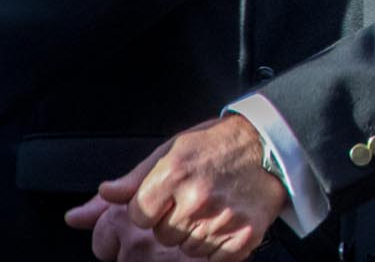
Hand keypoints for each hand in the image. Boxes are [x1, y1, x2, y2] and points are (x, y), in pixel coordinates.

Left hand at [84, 116, 283, 261]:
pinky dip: (219, 246)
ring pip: (187, 249)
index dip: (152, 208)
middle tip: (197, 198)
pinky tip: (227, 221)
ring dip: (197, 234)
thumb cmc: (217, 146)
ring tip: (214, 207)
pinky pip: (214, 258)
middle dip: (174, 222)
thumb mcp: (171, 152)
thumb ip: (129, 183)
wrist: (272, 144)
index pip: (137, 216)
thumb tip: (84, 210)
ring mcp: (222, 218)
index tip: (171, 194)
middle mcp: (196, 197)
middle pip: (162, 236)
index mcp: (173, 174)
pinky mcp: (244, 235)